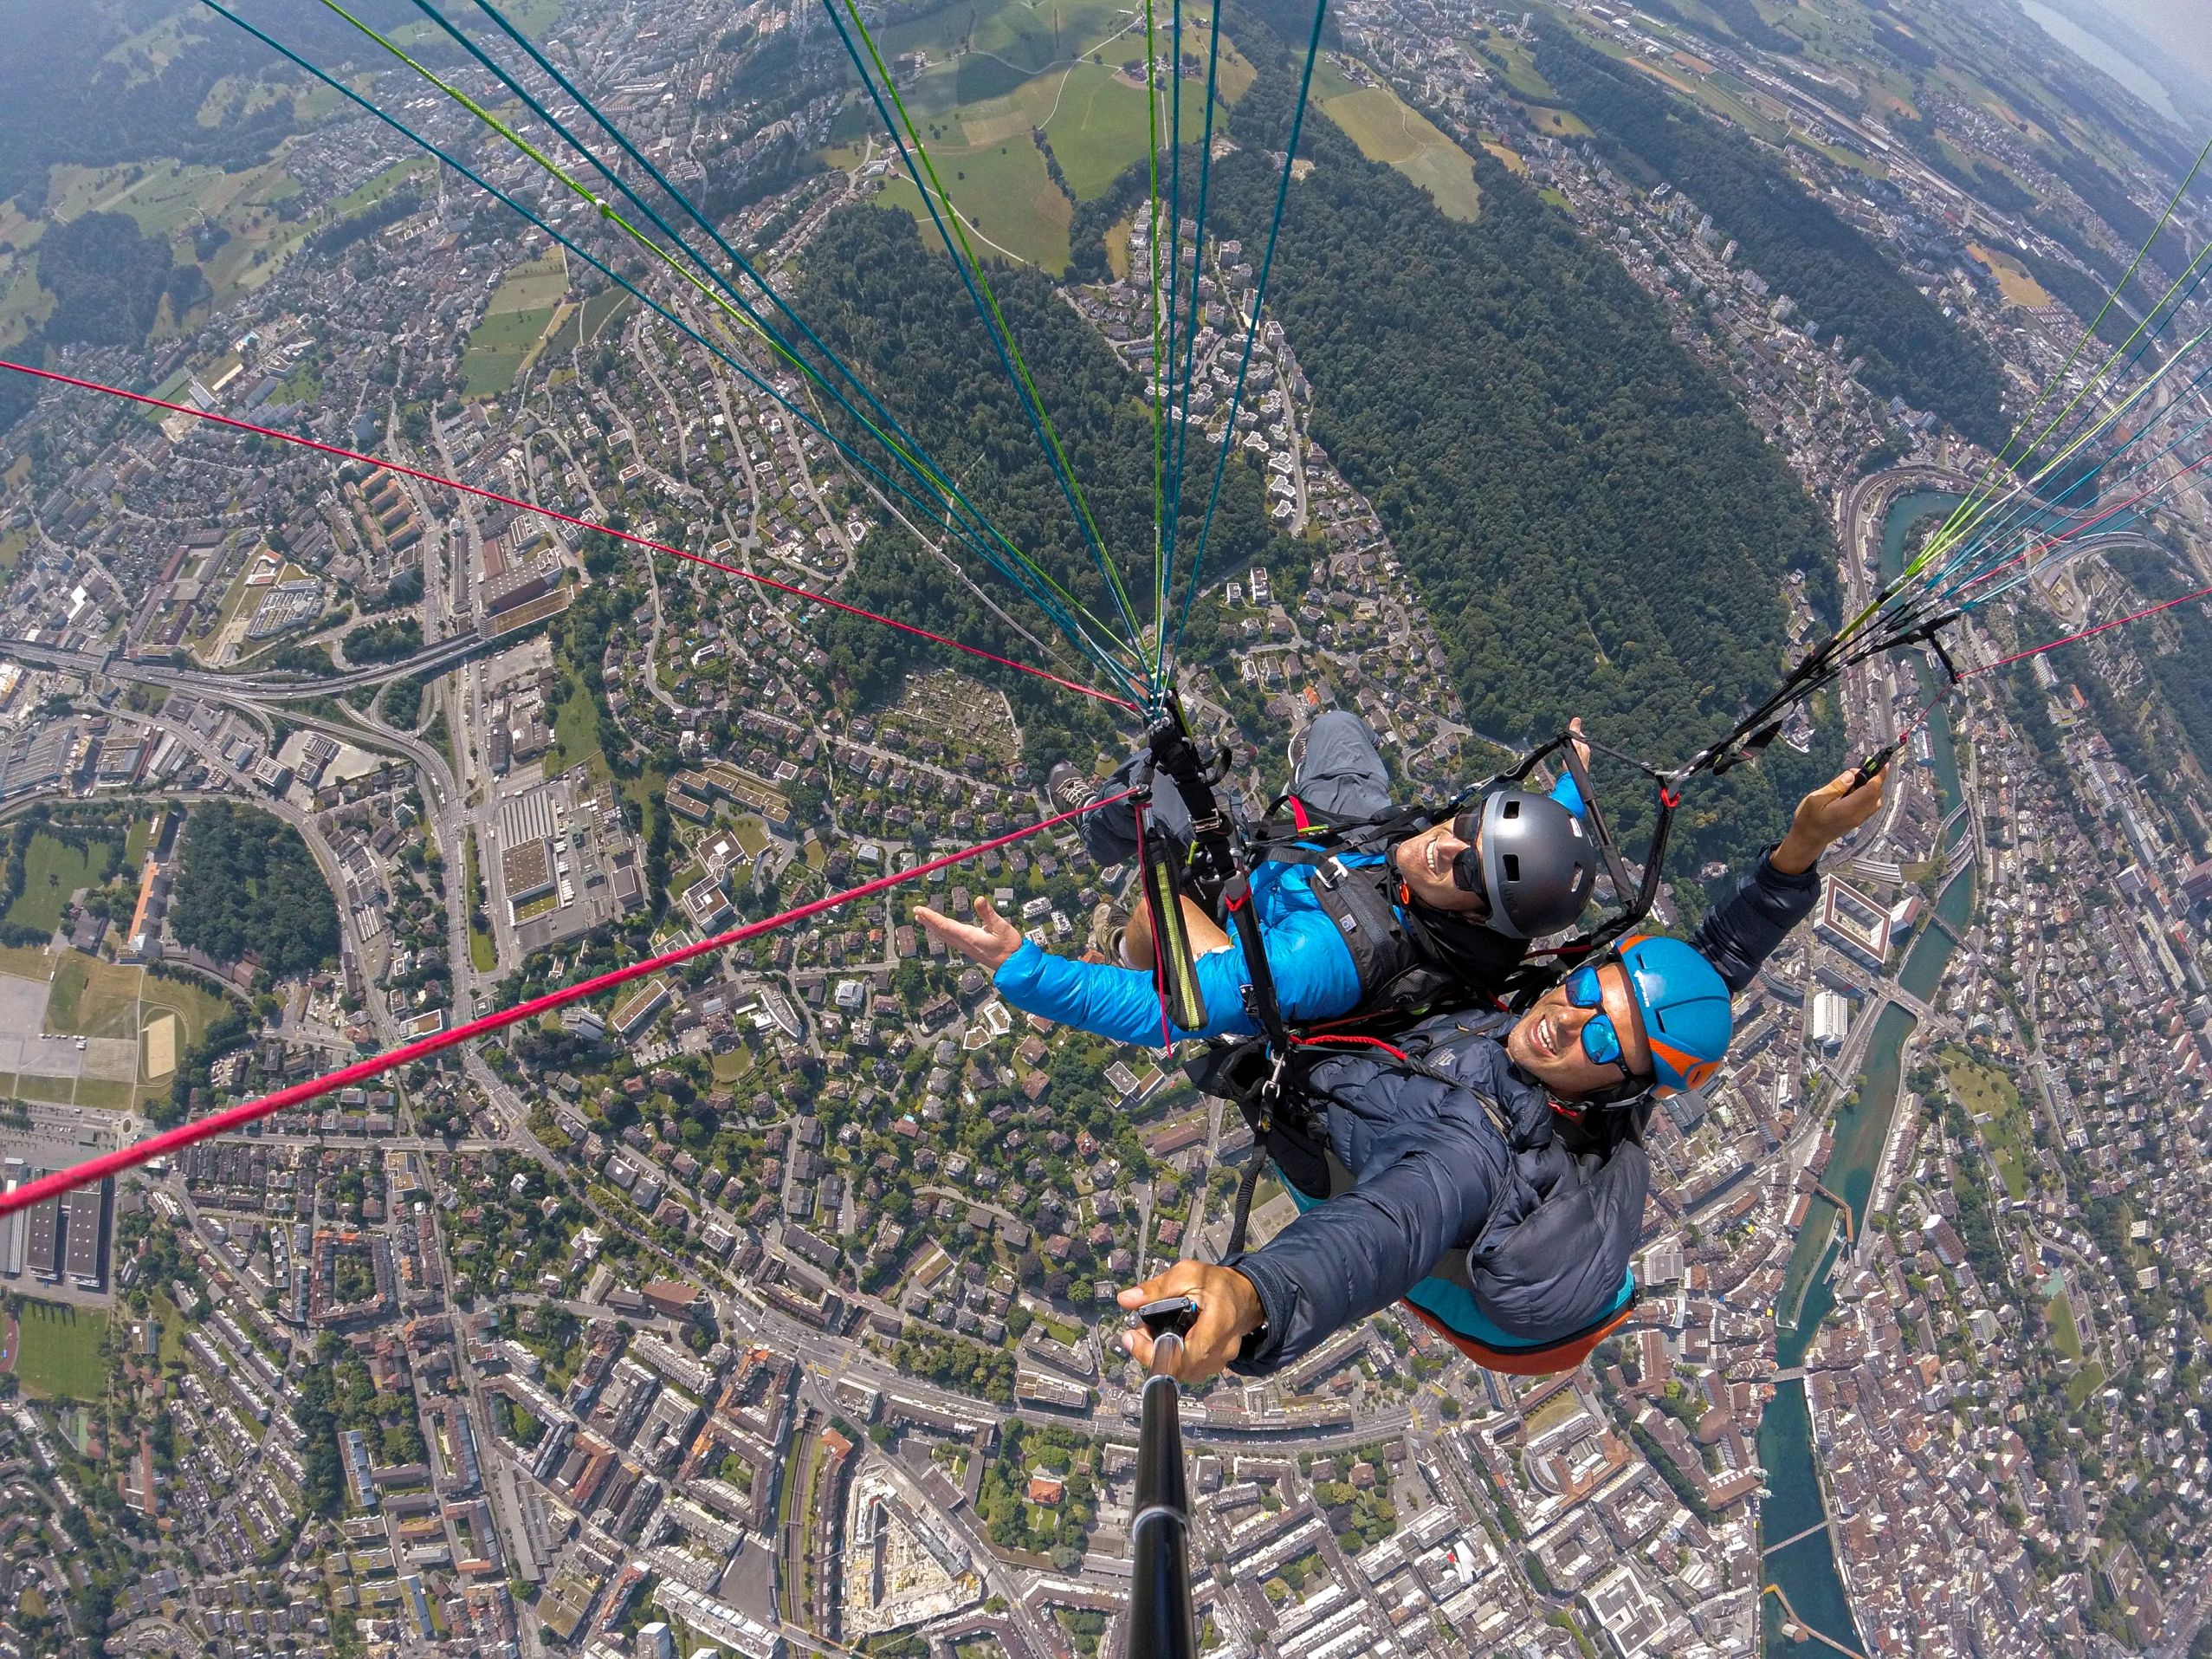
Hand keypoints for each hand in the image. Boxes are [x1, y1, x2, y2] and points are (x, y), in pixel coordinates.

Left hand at [912, 897, 1024, 972]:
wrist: (1015, 966)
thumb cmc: (1010, 947)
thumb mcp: (1002, 927)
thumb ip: (989, 914)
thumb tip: (978, 899)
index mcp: (969, 937)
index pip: (945, 925)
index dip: (931, 917)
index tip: (919, 910)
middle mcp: (964, 943)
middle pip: (941, 931)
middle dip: (927, 921)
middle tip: (916, 911)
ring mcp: (966, 948)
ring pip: (944, 936)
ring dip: (932, 927)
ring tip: (922, 919)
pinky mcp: (970, 949)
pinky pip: (950, 939)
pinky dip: (941, 932)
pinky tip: (940, 929)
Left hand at [1115, 1261, 1263, 1383]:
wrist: (1245, 1296)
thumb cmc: (1220, 1285)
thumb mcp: (1189, 1275)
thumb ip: (1158, 1287)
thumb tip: (1127, 1299)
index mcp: (1216, 1328)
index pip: (1183, 1357)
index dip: (1153, 1354)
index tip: (1133, 1337)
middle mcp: (1219, 1353)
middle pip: (1177, 1367)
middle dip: (1151, 1350)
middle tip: (1138, 1329)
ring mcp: (1217, 1362)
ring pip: (1180, 1370)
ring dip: (1160, 1354)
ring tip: (1151, 1331)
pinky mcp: (1212, 1365)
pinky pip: (1186, 1368)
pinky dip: (1172, 1356)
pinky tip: (1165, 1337)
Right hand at [1567, 716, 1590, 775]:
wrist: (1572, 778)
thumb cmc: (1574, 762)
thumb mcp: (1574, 744)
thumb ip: (1574, 732)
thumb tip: (1577, 719)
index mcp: (1585, 747)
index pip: (1579, 734)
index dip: (1572, 733)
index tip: (1566, 734)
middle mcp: (1585, 752)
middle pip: (1576, 741)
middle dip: (1570, 740)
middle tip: (1564, 741)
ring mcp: (1581, 758)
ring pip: (1574, 748)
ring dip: (1569, 746)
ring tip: (1564, 748)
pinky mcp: (1577, 763)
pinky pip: (1572, 754)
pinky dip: (1568, 753)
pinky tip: (1565, 756)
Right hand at [1772, 766, 1886, 874]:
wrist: (1808, 840)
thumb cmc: (1808, 819)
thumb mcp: (1816, 799)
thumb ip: (1836, 786)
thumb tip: (1852, 775)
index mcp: (1849, 808)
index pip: (1872, 789)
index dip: (1879, 775)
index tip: (1883, 764)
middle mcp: (1858, 815)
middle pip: (1876, 794)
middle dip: (1872, 779)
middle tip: (1855, 771)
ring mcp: (1859, 819)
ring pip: (1875, 800)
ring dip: (1871, 788)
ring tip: (1854, 782)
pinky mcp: (1857, 821)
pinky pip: (1870, 806)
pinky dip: (1868, 795)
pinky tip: (1854, 792)